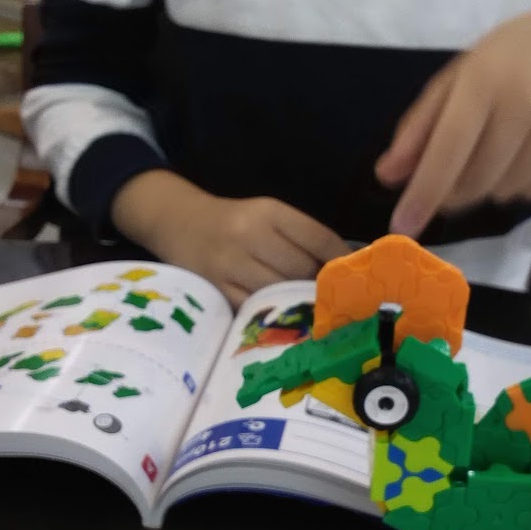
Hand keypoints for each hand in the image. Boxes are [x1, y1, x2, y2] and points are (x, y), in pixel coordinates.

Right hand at [112, 170, 350, 307]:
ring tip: (310, 309)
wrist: (178, 222)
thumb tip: (342, 268)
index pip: (318, 238)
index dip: (340, 261)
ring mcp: (230, 263)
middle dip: (318, 285)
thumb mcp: (266, 215)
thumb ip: (301, 237)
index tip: (352, 275)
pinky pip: (255, 308)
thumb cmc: (234, 223)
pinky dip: (272, 314)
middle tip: (330, 297)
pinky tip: (283, 317)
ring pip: (280, 290)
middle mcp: (249, 234)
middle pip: (301, 269)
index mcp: (269, 211)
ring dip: (298, 302)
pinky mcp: (216, 288)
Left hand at [375, 7, 530, 237]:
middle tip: (447, 175)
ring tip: (493, 150)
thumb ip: (417, 129)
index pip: (449, 147)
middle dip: (451, 191)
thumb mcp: (452, 82)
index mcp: (486, 78)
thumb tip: (388, 176)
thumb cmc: (501, 63)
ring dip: (487, 186)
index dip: (424, 192)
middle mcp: (529, 101)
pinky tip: (523, 152)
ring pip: (504, 193)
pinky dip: (517, 185)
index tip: (402, 227)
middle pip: (476, 181)